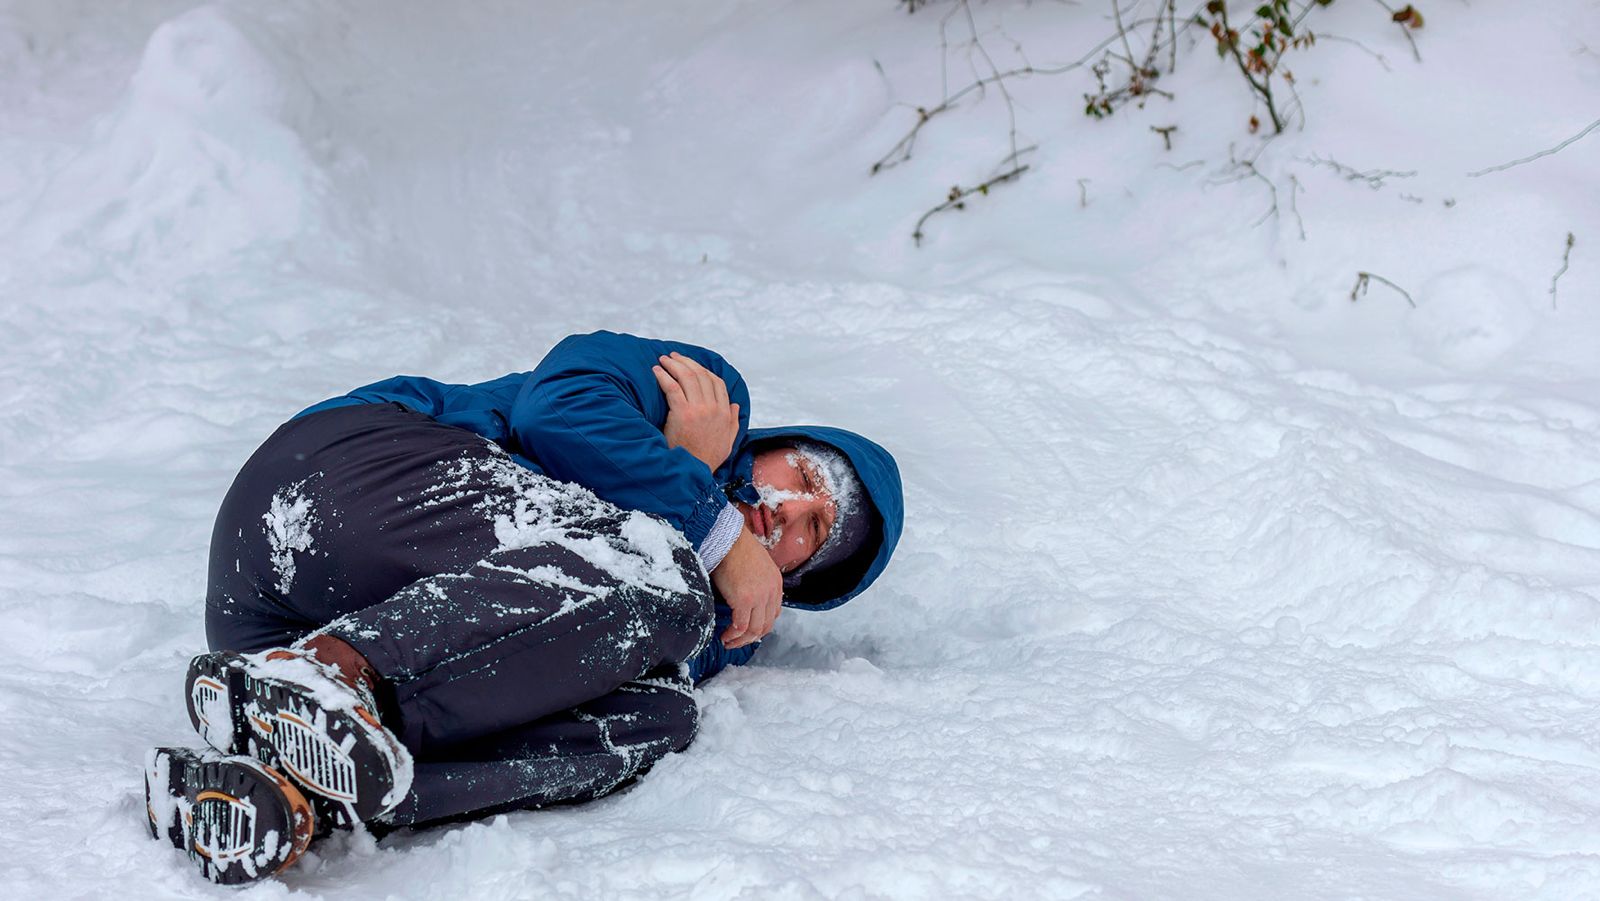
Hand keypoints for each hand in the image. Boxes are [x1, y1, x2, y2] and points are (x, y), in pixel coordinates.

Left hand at [652, 352, 739, 471]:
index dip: (703, 370)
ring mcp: (699, 410)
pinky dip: (664, 376)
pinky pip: (673, 387)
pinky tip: (657, 371)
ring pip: (688, 377)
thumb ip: (733, 422)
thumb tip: (735, 406)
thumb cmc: (707, 459)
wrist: (693, 472)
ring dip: (674, 364)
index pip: (717, 383)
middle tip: (673, 356)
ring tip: (664, 360)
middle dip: (686, 362)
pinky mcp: (682, 414)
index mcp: (725, 413)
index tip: (691, 366)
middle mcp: (714, 408)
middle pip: (701, 375)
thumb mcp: (728, 441)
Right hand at [710, 529, 782, 648]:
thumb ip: (757, 582)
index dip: (760, 626)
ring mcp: (759, 597)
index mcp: (776, 583)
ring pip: (754, 630)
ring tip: (728, 642)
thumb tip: (746, 598)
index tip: (747, 630)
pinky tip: (725, 636)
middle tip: (737, 642)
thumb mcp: (756, 566)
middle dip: (751, 638)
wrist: (728, 538)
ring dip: (741, 640)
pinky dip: (733, 635)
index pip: (773, 613)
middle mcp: (772, 592)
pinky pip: (741, 626)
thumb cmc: (736, 548)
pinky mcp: (745, 600)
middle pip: (766, 625)